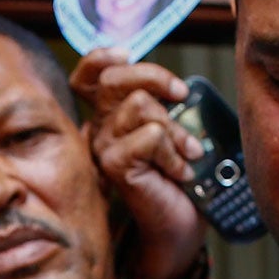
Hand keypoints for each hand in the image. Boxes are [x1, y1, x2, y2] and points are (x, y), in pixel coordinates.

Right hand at [71, 50, 203, 278]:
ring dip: (175, 128)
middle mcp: (100, 129)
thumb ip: (159, 105)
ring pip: (139, 105)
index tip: (127, 54)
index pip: (90, 77)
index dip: (102, 58)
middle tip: (180, 96)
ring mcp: (104, 147)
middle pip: (114, 79)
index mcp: (110, 116)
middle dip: (154, 77)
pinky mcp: (115, 166)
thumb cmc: (178, 178)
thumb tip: (170, 85)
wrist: (181, 225)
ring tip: (187, 154)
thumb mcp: (171, 130)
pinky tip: (180, 172)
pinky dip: (173, 151)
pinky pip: (149, 136)